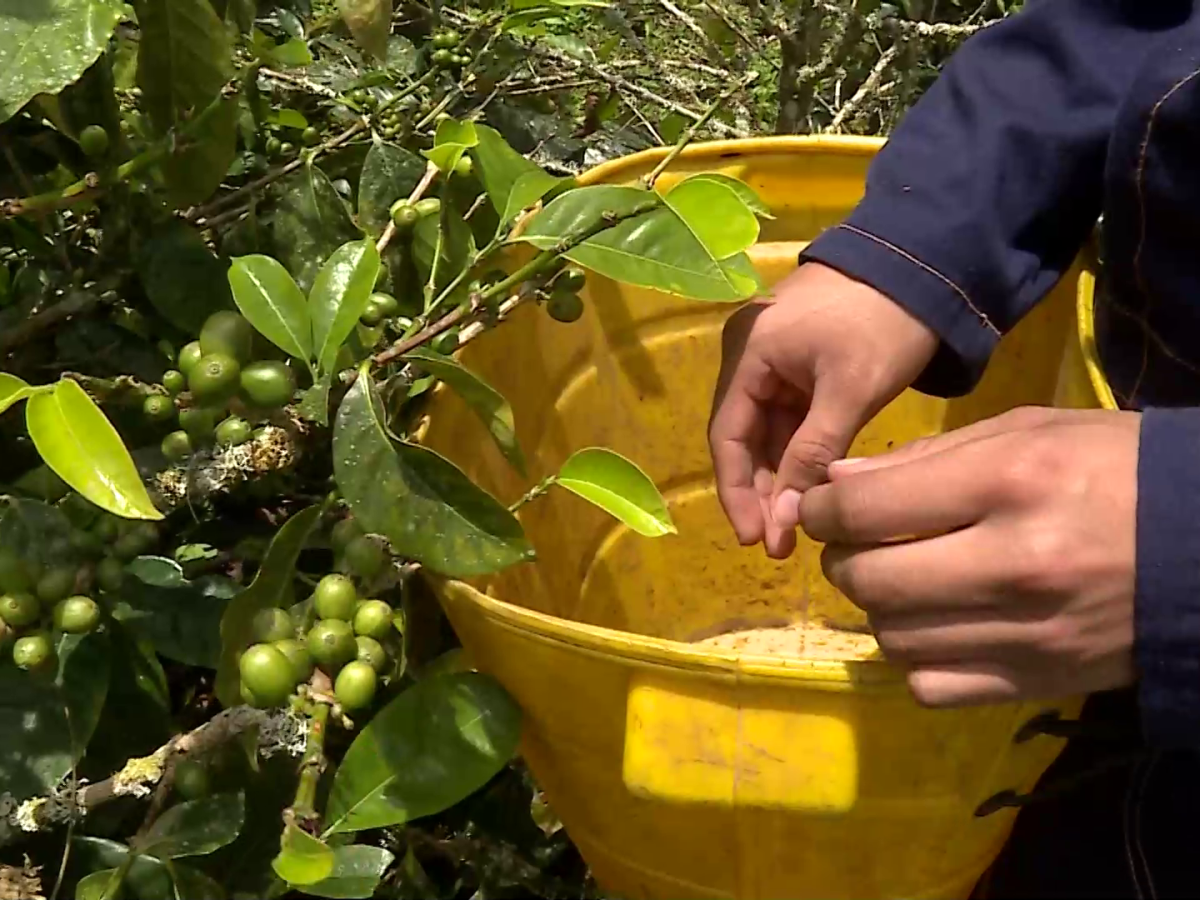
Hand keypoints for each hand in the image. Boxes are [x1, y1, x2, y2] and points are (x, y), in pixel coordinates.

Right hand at [708, 262, 937, 557]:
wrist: (927, 260)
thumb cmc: (885, 322)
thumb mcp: (851, 391)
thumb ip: (813, 453)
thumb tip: (788, 517)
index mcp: (747, 353)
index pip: (725, 436)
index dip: (737, 492)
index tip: (756, 539)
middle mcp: (747, 354)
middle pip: (742, 437)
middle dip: (760, 491)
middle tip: (780, 545)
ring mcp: (773, 358)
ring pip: (767, 431)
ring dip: (779, 476)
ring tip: (797, 527)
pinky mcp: (799, 362)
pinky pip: (788, 417)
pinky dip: (797, 452)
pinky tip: (810, 488)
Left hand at [800, 407, 1139, 706]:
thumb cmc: (1117, 468)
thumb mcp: (1028, 430)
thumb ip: (925, 457)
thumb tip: (836, 484)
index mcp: (1007, 483)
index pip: (863, 510)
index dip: (820, 509)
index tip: (822, 507)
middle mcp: (1010, 564)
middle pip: (867, 581)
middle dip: (841, 559)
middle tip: (857, 543)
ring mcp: (1025, 633)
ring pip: (892, 637)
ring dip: (879, 608)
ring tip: (902, 579)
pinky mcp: (1037, 682)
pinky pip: (930, 686)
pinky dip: (916, 658)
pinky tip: (936, 625)